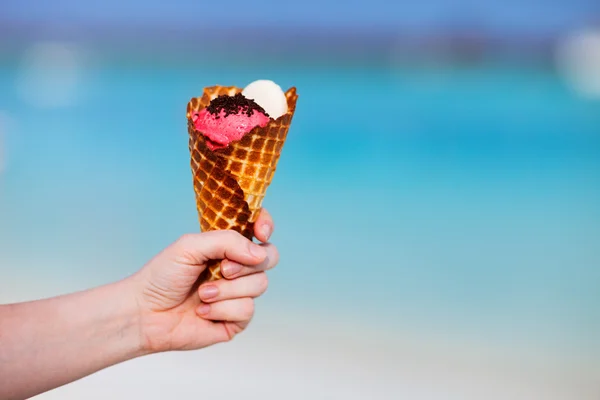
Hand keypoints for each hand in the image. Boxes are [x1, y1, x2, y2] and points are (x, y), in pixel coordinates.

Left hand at [131, 209, 278, 352]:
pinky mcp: (237, 319)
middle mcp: (238, 268)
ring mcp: (239, 294)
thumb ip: (227, 242)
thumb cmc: (162, 276)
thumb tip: (259, 253)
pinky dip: (221, 310)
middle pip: (269, 257)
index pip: (259, 229)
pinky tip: (202, 312)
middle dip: (246, 264)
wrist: (145, 313)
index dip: (266, 226)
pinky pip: (247, 310)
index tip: (261, 233)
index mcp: (227, 246)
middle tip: (222, 269)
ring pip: (259, 285)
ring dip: (227, 290)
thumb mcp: (191, 246)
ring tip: (202, 294)